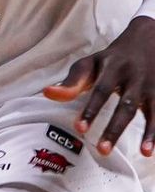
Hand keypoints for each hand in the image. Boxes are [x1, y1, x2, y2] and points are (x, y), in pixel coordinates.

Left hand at [44, 20, 154, 154]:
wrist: (148, 37)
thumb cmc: (112, 58)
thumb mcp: (91, 64)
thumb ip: (72, 82)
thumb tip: (47, 93)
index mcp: (112, 68)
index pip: (100, 90)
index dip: (90, 110)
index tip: (80, 129)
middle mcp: (133, 77)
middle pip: (125, 105)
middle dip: (114, 128)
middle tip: (102, 150)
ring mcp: (150, 86)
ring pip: (149, 111)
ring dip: (147, 133)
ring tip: (143, 153)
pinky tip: (150, 151)